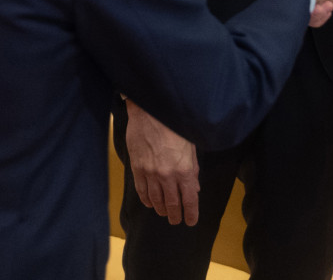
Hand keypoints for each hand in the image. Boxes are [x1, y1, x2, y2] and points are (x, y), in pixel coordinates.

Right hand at [123, 100, 200, 225]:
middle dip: (175, 215)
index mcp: (184, 169)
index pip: (189, 199)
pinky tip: (150, 203)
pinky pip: (142, 190)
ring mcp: (150, 173)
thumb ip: (193, 168)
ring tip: (164, 213)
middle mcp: (167, 175)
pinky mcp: (137, 168)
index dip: (191, 213)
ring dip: (161, 209)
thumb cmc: (175, 124)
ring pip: (156, 199)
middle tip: (176, 221)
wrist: (151, 111)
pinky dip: (146, 199)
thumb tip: (194, 187)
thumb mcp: (191, 145)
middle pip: (172, 203)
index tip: (191, 221)